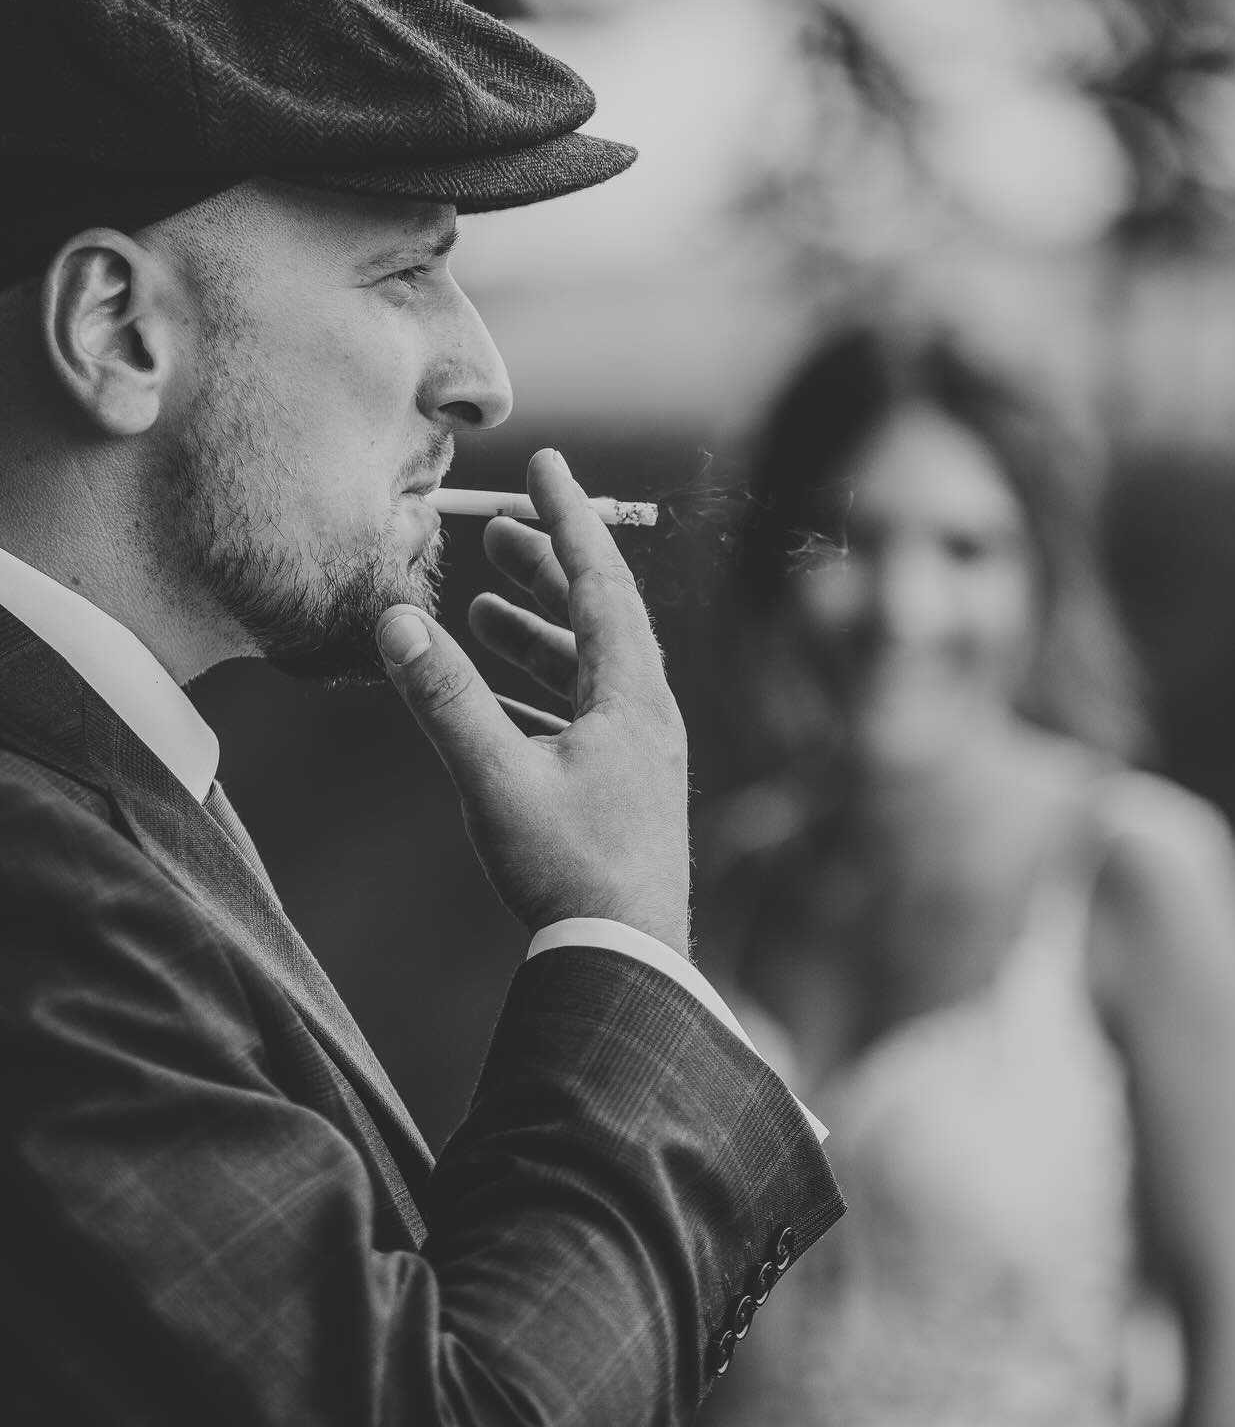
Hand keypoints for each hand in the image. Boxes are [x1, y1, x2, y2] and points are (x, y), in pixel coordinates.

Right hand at [376, 449, 690, 954]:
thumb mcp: (497, 781)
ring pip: (591, 669)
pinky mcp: (625, 791)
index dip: (567, 519)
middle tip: (497, 533)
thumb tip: (396, 622)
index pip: (600, 582)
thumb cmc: (571, 875)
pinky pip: (582, 717)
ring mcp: (640, 755)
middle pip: (600, 617)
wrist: (628, 963)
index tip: (545, 462)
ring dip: (541, 632)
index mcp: (632, 697)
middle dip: (548, 568)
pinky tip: (498, 700)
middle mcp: (646, 716)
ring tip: (489, 609)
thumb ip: (445, 701)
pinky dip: (540, 692)